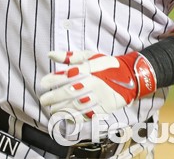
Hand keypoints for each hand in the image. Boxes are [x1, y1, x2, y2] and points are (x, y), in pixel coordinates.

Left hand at [40, 50, 156, 119]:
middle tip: (43, 100)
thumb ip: (70, 56)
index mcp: (89, 69)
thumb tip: (50, 54)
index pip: (67, 75)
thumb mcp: (89, 55)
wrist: (130, 76)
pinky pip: (89, 115)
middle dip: (54, 97)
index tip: (43, 83)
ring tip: (51, 110)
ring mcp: (99, 97)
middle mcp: (93, 83)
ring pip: (77, 105)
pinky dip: (77, 118)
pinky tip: (66, 118)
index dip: (53, 79)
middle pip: (70, 92)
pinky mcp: (105, 108)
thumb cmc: (106, 65)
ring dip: (62, 109)